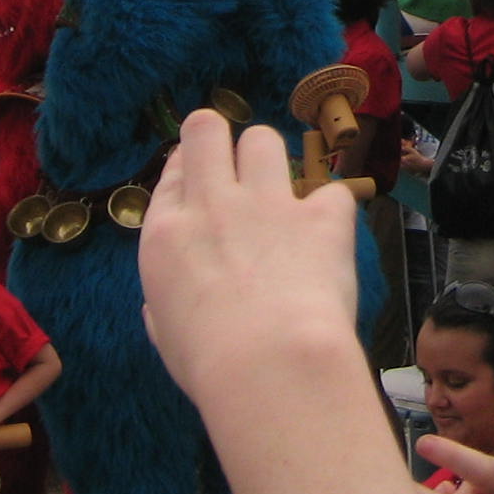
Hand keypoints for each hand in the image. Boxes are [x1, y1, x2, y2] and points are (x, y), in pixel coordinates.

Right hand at [140, 108, 360, 410]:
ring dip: (270, 161)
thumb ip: (165, 305)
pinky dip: (331, 212)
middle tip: (233, 165)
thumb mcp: (166, 335)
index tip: (200, 184)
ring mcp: (268, 202)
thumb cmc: (208, 364)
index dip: (188, 171)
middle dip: (218, 137)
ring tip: (278, 194)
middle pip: (207, 129)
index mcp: (168, 233)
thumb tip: (162, 305)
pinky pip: (332, 192)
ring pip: (263, 139)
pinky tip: (330, 239)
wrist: (270, 363)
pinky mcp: (321, 214)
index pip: (173, 171)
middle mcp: (214, 203)